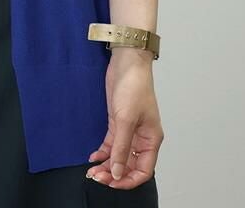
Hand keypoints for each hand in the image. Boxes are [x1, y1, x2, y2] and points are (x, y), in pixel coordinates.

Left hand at [86, 49, 163, 188]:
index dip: (128, 180)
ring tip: (92, 171)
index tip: (111, 183)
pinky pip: (111, 143)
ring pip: (119, 155)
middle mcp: (141, 138)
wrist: (126, 63)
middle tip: (96, 177)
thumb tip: (117, 172)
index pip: (143, 170)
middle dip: (114, 173)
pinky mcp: (118, 121)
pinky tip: (94, 157)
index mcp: (151, 140)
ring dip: (107, 164)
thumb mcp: (126, 120)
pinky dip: (103, 151)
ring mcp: (129, 130)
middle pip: (129, 164)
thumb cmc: (133, 87)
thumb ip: (121, 147)